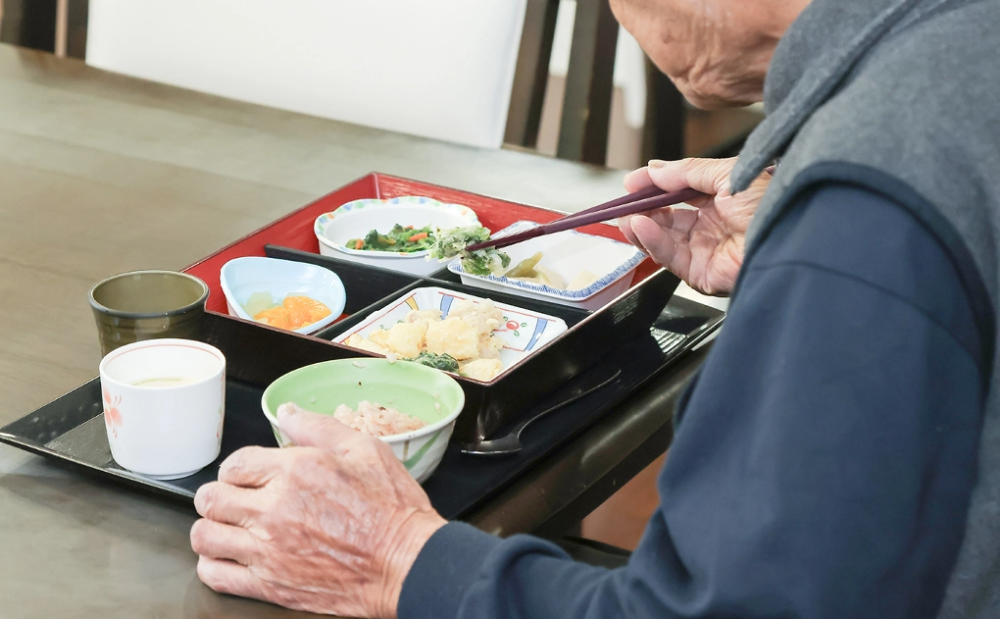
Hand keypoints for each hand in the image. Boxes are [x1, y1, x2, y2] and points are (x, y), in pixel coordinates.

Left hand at [190, 407, 445, 617]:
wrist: (407, 563)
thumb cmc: (393, 509)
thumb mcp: (365, 450)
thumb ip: (318, 427)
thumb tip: (287, 412)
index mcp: (295, 472)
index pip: (234, 464)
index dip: (238, 468)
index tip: (247, 475)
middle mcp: (274, 510)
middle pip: (211, 498)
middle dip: (217, 494)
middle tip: (231, 498)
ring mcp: (268, 551)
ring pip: (205, 537)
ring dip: (211, 528)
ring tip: (226, 527)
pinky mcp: (270, 585)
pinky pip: (216, 576)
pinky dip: (213, 566)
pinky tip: (229, 558)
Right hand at [618, 157, 769, 295]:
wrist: (788, 237)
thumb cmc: (770, 204)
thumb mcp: (726, 174)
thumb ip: (687, 171)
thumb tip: (655, 169)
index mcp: (723, 201)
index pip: (681, 193)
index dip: (655, 186)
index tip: (633, 182)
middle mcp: (713, 227)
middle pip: (668, 217)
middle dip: (643, 208)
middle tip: (626, 202)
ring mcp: (705, 250)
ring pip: (663, 239)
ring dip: (641, 226)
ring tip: (627, 216)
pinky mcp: (700, 273)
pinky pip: (669, 256)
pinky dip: (651, 241)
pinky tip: (640, 226)